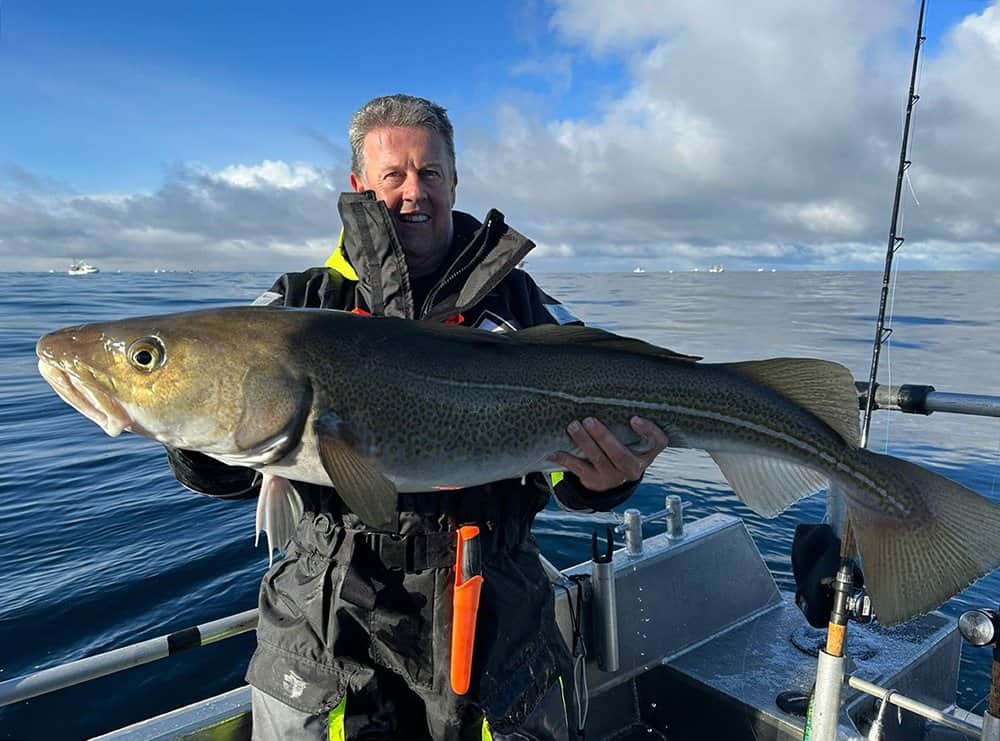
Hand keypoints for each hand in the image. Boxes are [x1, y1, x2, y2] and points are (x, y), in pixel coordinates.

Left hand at [548, 416, 667, 491]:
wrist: (612, 477)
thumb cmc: (623, 446)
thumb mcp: (632, 437)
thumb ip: (628, 422)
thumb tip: (611, 387)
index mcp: (646, 453)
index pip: (657, 442)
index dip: (648, 431)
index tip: (634, 418)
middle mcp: (633, 468)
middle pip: (620, 454)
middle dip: (603, 437)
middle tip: (589, 420)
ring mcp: (614, 477)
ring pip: (598, 460)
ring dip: (584, 442)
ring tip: (573, 426)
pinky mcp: (596, 482)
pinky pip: (580, 470)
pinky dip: (566, 458)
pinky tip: (554, 451)